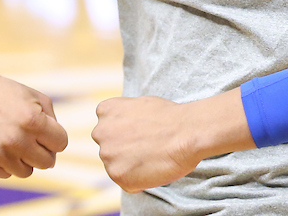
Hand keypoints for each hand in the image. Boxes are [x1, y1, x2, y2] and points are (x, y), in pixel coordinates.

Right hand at [0, 69, 68, 178]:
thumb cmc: (8, 93)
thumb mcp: (36, 98)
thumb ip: (53, 122)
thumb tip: (56, 150)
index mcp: (33, 121)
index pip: (61, 144)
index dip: (55, 136)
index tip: (45, 130)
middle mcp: (16, 140)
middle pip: (47, 162)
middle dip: (44, 151)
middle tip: (32, 138)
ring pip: (26, 172)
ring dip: (24, 159)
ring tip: (15, 141)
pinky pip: (5, 174)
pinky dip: (5, 163)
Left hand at [92, 89, 254, 192]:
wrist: (186, 132)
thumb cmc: (170, 117)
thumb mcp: (140, 104)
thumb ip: (124, 115)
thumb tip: (124, 125)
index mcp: (105, 110)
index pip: (107, 126)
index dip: (125, 132)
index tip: (140, 134)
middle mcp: (100, 132)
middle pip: (109, 147)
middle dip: (124, 149)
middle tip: (148, 148)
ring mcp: (107, 155)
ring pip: (117, 166)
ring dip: (131, 166)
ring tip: (154, 157)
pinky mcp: (117, 175)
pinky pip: (127, 183)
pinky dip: (139, 181)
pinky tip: (154, 168)